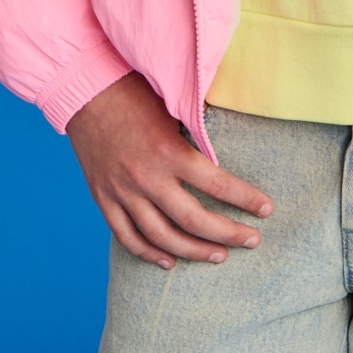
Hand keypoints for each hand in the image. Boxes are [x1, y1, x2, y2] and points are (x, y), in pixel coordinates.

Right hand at [65, 74, 272, 270]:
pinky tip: (170, 261)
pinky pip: (127, 237)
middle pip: (193, 220)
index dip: (245, 199)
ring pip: (161, 237)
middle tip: (253, 241)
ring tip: (220, 255)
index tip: (266, 210)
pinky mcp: (104, 199)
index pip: (217, 184)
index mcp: (169, 151)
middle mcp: (146, 177)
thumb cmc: (135, 92)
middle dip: (228, 233)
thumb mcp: (173, 107)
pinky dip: (149, 253)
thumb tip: (233, 149)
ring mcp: (122, 193)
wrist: (85, 91)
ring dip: (194, 251)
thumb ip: (199, 133)